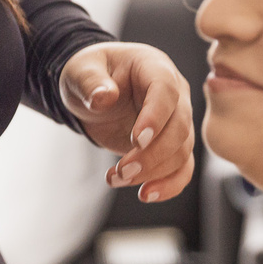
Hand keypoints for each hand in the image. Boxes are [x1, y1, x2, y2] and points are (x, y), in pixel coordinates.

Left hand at [60, 42, 195, 203]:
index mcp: (155, 68)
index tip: (136, 141)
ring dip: (153, 173)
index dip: (155, 117)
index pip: (166, 91)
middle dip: (152, 155)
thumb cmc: (91, 75)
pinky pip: (182, 169)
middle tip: (121, 171)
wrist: (95, 93)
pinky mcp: (171, 147)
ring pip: (181, 153)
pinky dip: (168, 186)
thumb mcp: (80, 71)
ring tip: (116, 179)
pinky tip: (145, 195)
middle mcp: (175, 95)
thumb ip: (90, 81)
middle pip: (179, 128)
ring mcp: (176, 122)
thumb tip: (104, 97)